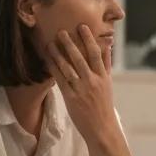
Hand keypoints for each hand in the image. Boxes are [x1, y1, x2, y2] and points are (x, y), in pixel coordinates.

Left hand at [45, 25, 118, 145]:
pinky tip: (47, 59)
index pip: (96, 54)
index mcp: (103, 77)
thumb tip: (107, 47)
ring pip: (69, 67)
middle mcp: (93, 81)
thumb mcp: (108, 84)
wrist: (102, 128)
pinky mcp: (71, 97)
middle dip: (71, 43)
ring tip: (51, 42)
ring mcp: (81, 89)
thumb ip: (106, 65)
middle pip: (81, 58)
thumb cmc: (104, 106)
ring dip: (59, 53)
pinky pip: (60, 79)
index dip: (89, 39)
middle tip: (61, 31)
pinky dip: (53, 68)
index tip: (82, 27)